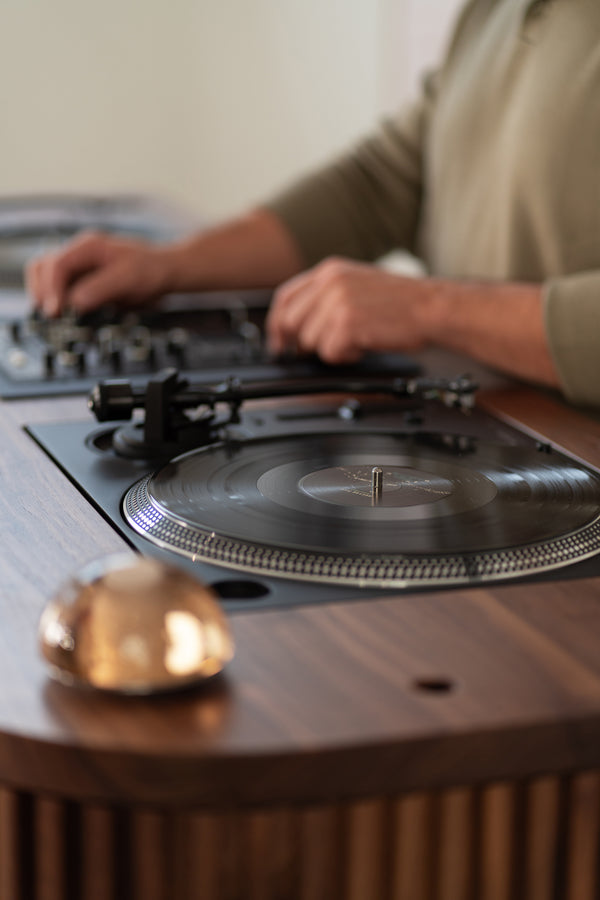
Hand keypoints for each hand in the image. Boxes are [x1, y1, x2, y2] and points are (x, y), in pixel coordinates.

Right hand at [26, 231, 174, 315]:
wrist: (164, 272)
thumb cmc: (150, 270)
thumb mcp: (128, 279)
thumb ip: (100, 289)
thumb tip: (75, 303)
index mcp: (87, 246)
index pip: (56, 264)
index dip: (52, 289)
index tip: (56, 311)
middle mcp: (78, 255)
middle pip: (41, 268)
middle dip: (42, 292)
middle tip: (52, 317)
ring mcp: (78, 268)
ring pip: (45, 279)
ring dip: (45, 297)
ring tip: (55, 318)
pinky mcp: (81, 282)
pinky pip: (60, 291)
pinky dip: (57, 303)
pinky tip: (64, 317)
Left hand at [266, 257, 428, 361]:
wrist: (432, 308)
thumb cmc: (403, 302)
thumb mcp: (357, 284)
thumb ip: (326, 296)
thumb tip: (298, 324)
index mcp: (330, 270)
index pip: (285, 297)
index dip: (276, 323)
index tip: (278, 341)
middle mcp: (330, 283)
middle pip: (291, 322)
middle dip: (303, 342)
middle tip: (323, 348)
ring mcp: (337, 302)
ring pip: (309, 341)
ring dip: (331, 349)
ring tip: (356, 340)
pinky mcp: (347, 323)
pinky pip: (329, 353)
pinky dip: (345, 356)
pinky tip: (363, 345)